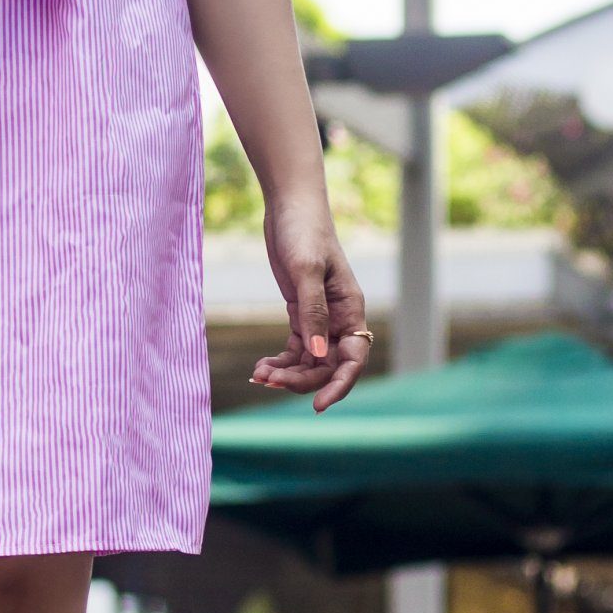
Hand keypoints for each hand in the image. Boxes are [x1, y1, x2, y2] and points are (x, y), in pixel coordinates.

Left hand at [251, 195, 371, 411]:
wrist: (288, 206)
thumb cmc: (303, 231)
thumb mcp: (306, 270)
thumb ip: (312, 311)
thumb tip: (319, 355)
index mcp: (350, 309)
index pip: (353, 360)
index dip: (338, 385)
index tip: (317, 405)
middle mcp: (339, 318)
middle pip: (327, 365)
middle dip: (301, 379)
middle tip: (268, 380)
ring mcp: (320, 317)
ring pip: (310, 361)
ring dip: (287, 373)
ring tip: (259, 375)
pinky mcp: (300, 312)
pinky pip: (296, 348)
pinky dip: (280, 361)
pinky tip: (261, 368)